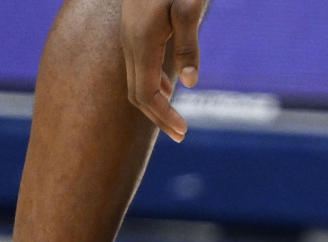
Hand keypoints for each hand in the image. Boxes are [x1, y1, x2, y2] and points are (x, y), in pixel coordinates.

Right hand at [120, 0, 205, 141]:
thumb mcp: (189, 8)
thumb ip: (188, 46)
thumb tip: (189, 85)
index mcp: (141, 43)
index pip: (146, 94)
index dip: (163, 117)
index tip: (183, 134)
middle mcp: (130, 43)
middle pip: (138, 93)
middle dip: (159, 117)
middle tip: (181, 135)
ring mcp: (130, 36)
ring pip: (136, 80)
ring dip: (155, 103)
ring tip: (176, 120)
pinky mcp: (135, 29)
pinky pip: (139, 66)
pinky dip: (153, 84)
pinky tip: (170, 87)